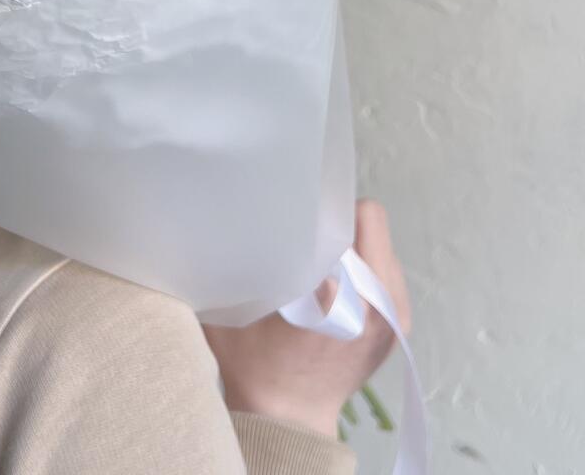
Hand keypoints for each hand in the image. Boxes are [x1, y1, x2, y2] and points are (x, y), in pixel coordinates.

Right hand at [201, 199, 410, 438]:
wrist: (288, 422)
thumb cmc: (254, 364)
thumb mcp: (234, 308)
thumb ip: (239, 260)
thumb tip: (228, 216)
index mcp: (343, 299)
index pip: (351, 220)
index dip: (322, 207)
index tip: (296, 210)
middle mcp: (380, 303)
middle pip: (369, 224)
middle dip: (335, 222)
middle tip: (302, 232)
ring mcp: (397, 314)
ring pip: (380, 244)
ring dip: (351, 243)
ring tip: (317, 260)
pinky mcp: (401, 322)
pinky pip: (385, 268)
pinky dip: (361, 265)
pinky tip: (332, 282)